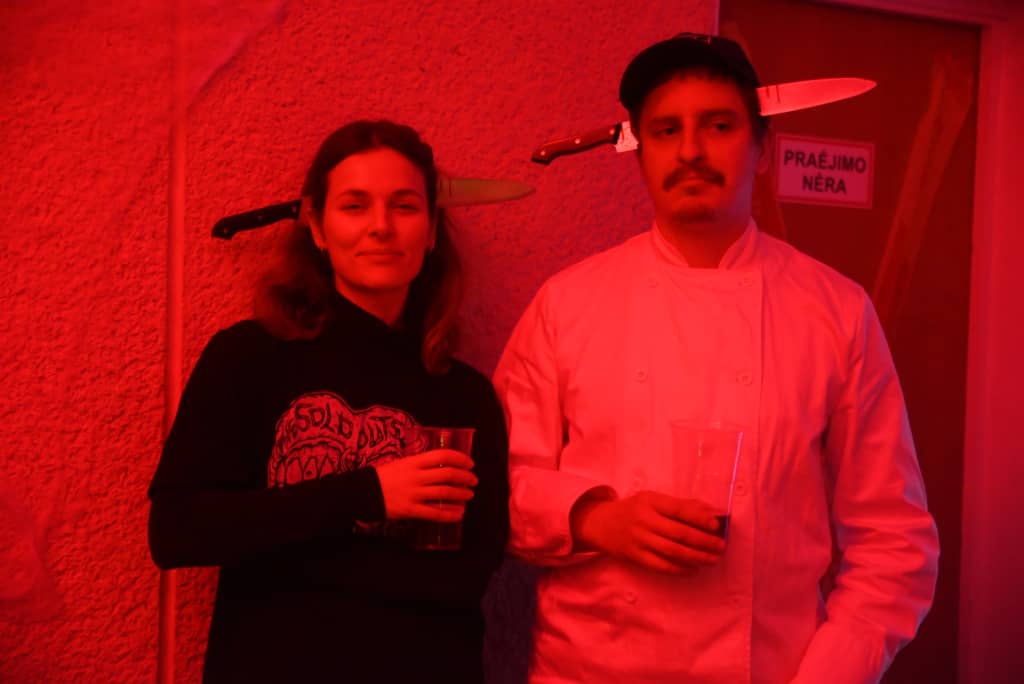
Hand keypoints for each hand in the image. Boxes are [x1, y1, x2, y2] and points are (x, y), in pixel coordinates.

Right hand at [374, 450, 476, 521]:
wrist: (363, 493)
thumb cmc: (383, 476)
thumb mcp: (401, 463)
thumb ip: (419, 464)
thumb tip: (441, 465)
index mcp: (414, 461)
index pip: (442, 456)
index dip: (460, 458)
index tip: (469, 463)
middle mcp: (416, 476)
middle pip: (447, 474)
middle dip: (465, 477)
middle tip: (473, 481)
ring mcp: (413, 494)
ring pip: (444, 493)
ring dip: (461, 494)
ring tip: (469, 495)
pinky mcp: (410, 510)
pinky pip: (434, 513)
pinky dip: (449, 514)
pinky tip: (459, 514)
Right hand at [570, 490, 725, 573]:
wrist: (599, 524)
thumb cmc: (633, 509)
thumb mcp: (652, 500)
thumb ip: (680, 505)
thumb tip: (710, 513)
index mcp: (650, 502)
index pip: (678, 510)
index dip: (699, 518)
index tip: (717, 525)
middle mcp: (644, 520)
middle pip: (678, 533)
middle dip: (703, 542)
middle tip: (721, 547)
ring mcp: (639, 540)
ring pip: (672, 552)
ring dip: (696, 557)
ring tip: (712, 560)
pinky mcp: (635, 557)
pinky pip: (661, 566)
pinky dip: (680, 569)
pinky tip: (694, 569)